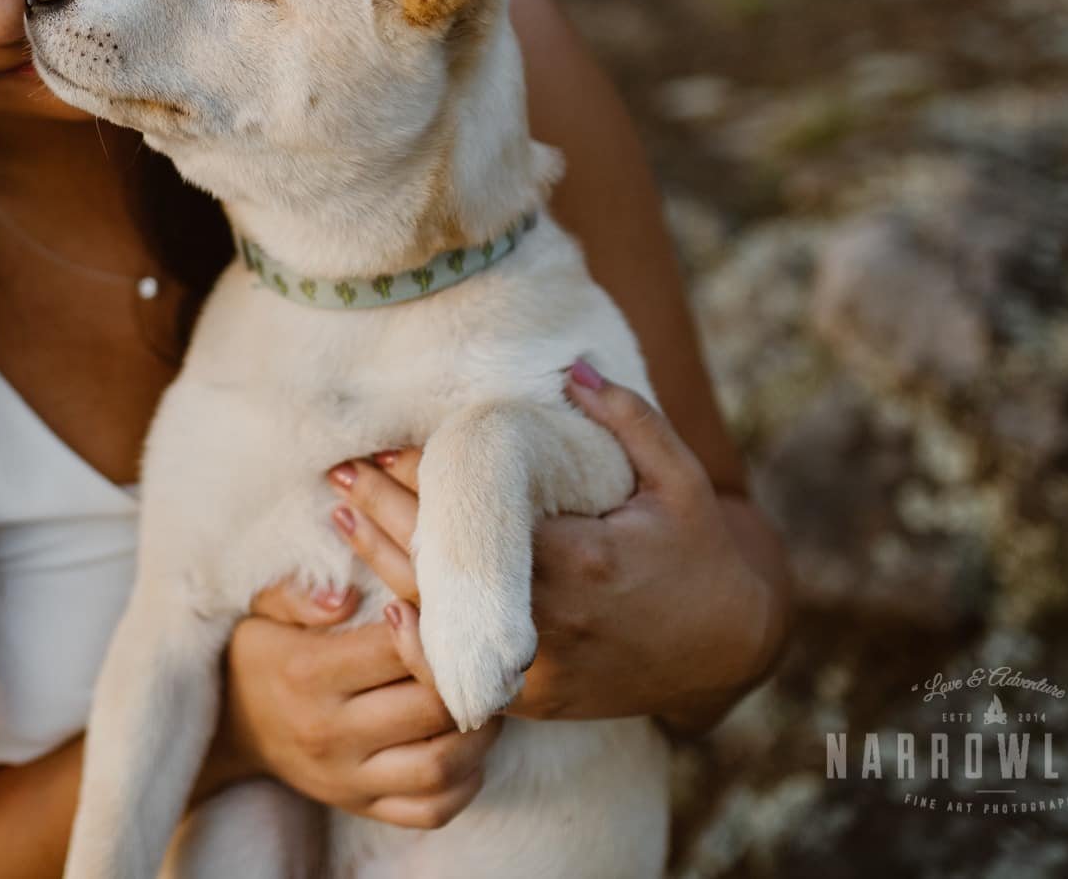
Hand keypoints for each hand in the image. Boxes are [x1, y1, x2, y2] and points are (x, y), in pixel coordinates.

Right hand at [198, 578, 501, 828]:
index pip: (395, 649)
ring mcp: (348, 778)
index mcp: (307, 674)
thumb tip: (348, 598)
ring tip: (481, 699)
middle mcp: (329, 732)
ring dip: (478, 733)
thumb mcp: (261, 610)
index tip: (433, 610)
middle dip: (465, 678)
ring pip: (441, 766)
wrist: (230, 728)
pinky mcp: (363, 807)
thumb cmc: (259, 655)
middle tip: (476, 656)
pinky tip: (463, 746)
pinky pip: (432, 810)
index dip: (429, 625)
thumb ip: (299, 594)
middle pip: (430, 708)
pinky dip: (465, 782)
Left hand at [326, 362, 780, 725]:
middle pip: (442, 566)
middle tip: (340, 474)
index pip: (478, 521)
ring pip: (439, 620)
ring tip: (342, 519)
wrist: (728, 649)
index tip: (386, 449)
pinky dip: (413, 638)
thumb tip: (571, 367)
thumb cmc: (700, 554)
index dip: (424, 484)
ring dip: (383, 566)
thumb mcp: (679, 480)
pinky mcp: (532, 698)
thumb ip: (627, 420)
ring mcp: (537, 667)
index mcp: (582, 561)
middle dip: (384, 515)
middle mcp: (552, 620)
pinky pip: (457, 673)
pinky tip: (380, 601)